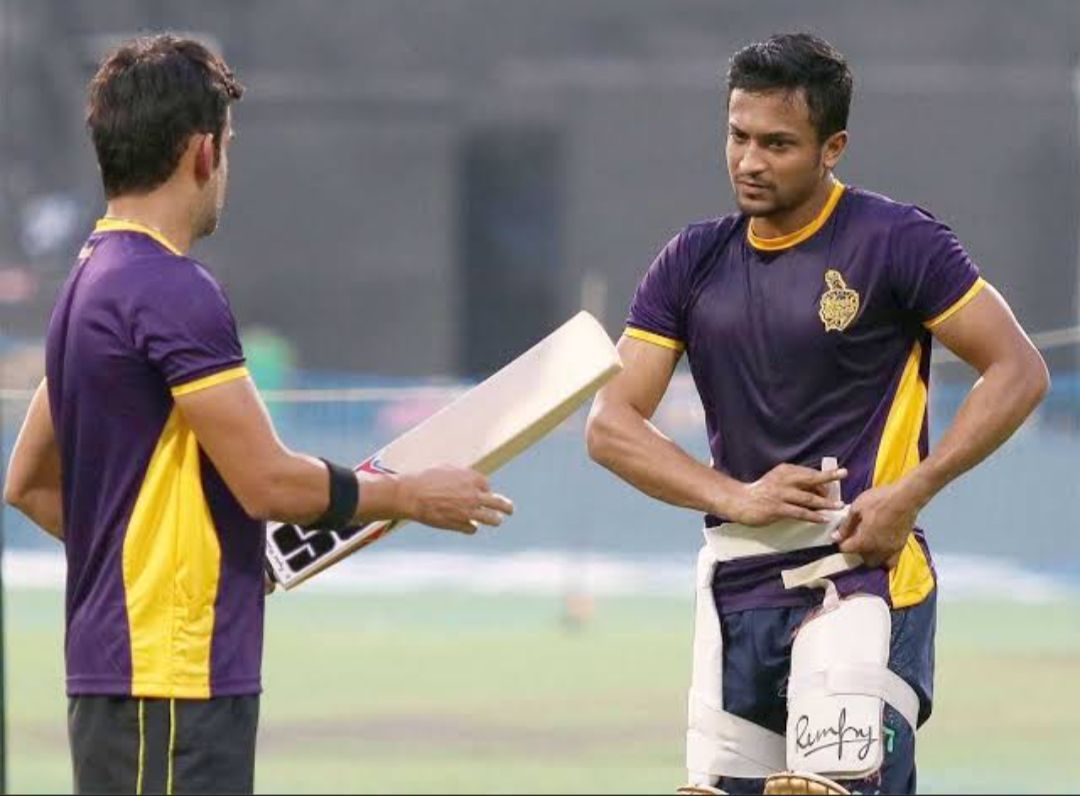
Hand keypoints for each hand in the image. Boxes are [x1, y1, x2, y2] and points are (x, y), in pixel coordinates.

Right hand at [399, 466, 513, 533]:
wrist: (412, 495)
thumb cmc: (426, 479)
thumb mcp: (448, 469)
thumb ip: (463, 475)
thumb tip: (472, 480)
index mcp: (473, 478)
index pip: (487, 486)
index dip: (483, 490)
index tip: (481, 492)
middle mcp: (475, 495)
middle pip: (499, 503)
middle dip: (506, 507)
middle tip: (510, 510)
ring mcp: (469, 511)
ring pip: (492, 519)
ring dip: (495, 520)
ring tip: (497, 520)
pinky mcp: (460, 524)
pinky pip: (473, 529)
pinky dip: (470, 527)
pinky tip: (467, 526)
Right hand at [728, 463, 846, 526]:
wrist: (740, 501)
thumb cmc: (761, 492)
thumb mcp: (778, 480)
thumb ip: (795, 482)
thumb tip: (819, 490)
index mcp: (785, 471)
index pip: (809, 473)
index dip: (824, 476)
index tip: (840, 474)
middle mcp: (784, 480)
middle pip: (810, 479)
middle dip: (828, 478)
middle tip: (843, 476)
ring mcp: (780, 495)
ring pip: (808, 498)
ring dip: (825, 503)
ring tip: (838, 506)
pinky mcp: (777, 509)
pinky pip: (799, 513)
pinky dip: (813, 516)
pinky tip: (823, 519)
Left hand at [834, 482, 918, 566]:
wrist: (906, 497)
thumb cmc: (879, 500)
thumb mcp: (857, 508)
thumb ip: (846, 525)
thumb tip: (835, 537)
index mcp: (863, 540)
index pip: (846, 549)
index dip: (841, 542)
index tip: (841, 535)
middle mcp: (876, 550)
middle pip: (861, 559)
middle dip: (856, 551)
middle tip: (855, 537)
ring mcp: (890, 550)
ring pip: (876, 562)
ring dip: (869, 556)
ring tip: (869, 543)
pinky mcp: (901, 547)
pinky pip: (891, 561)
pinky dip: (885, 559)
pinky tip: (882, 548)